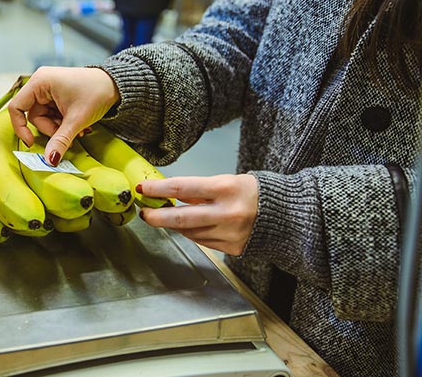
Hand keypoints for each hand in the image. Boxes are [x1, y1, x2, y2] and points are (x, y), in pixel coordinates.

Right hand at [8, 66, 119, 164]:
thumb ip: (60, 140)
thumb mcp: (77, 120)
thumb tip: (49, 161)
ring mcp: (48, 89)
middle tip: (70, 135)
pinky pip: (52, 114)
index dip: (21, 128)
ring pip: (44, 118)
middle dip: (51, 129)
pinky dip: (63, 123)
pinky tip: (77, 125)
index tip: (32, 144)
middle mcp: (41, 83)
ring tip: (78, 129)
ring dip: (59, 128)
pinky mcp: (56, 95)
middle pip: (34, 116)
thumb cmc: (97, 92)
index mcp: (40, 82)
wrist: (117, 84)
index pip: (17, 107)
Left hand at [137, 174, 258, 255]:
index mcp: (225, 189)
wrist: (287, 215)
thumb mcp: (227, 181)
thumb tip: (169, 193)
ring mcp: (229, 233)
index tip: (143, 188)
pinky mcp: (232, 248)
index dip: (158, 189)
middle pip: (180, 218)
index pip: (182, 188)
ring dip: (174, 225)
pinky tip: (191, 226)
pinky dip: (192, 233)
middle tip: (145, 214)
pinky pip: (202, 241)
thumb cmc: (254, 193)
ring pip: (189, 232)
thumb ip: (199, 190)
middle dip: (157, 217)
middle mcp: (227, 213)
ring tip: (167, 217)